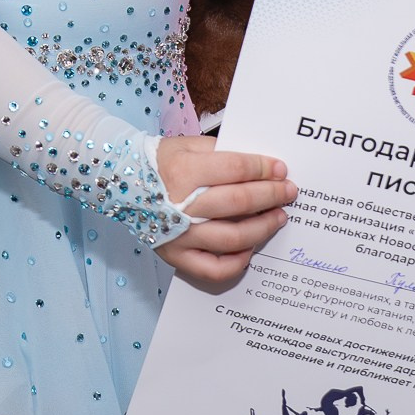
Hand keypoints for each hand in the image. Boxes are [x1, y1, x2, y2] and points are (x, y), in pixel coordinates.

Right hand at [156, 136, 294, 283]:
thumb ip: (223, 152)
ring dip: (263, 227)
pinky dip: (238, 262)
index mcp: (183, 171)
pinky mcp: (177, 257)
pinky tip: (250, 248)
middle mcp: (181, 206)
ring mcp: (180, 235)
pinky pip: (214, 269)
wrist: (125, 183)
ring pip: (233, 237)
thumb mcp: (188, 145)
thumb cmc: (162, 162)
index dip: (263, 168)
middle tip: (289, 191)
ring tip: (278, 217)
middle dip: (271, 195)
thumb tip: (261, 165)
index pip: (235, 169)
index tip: (280, 169)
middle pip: (238, 202)